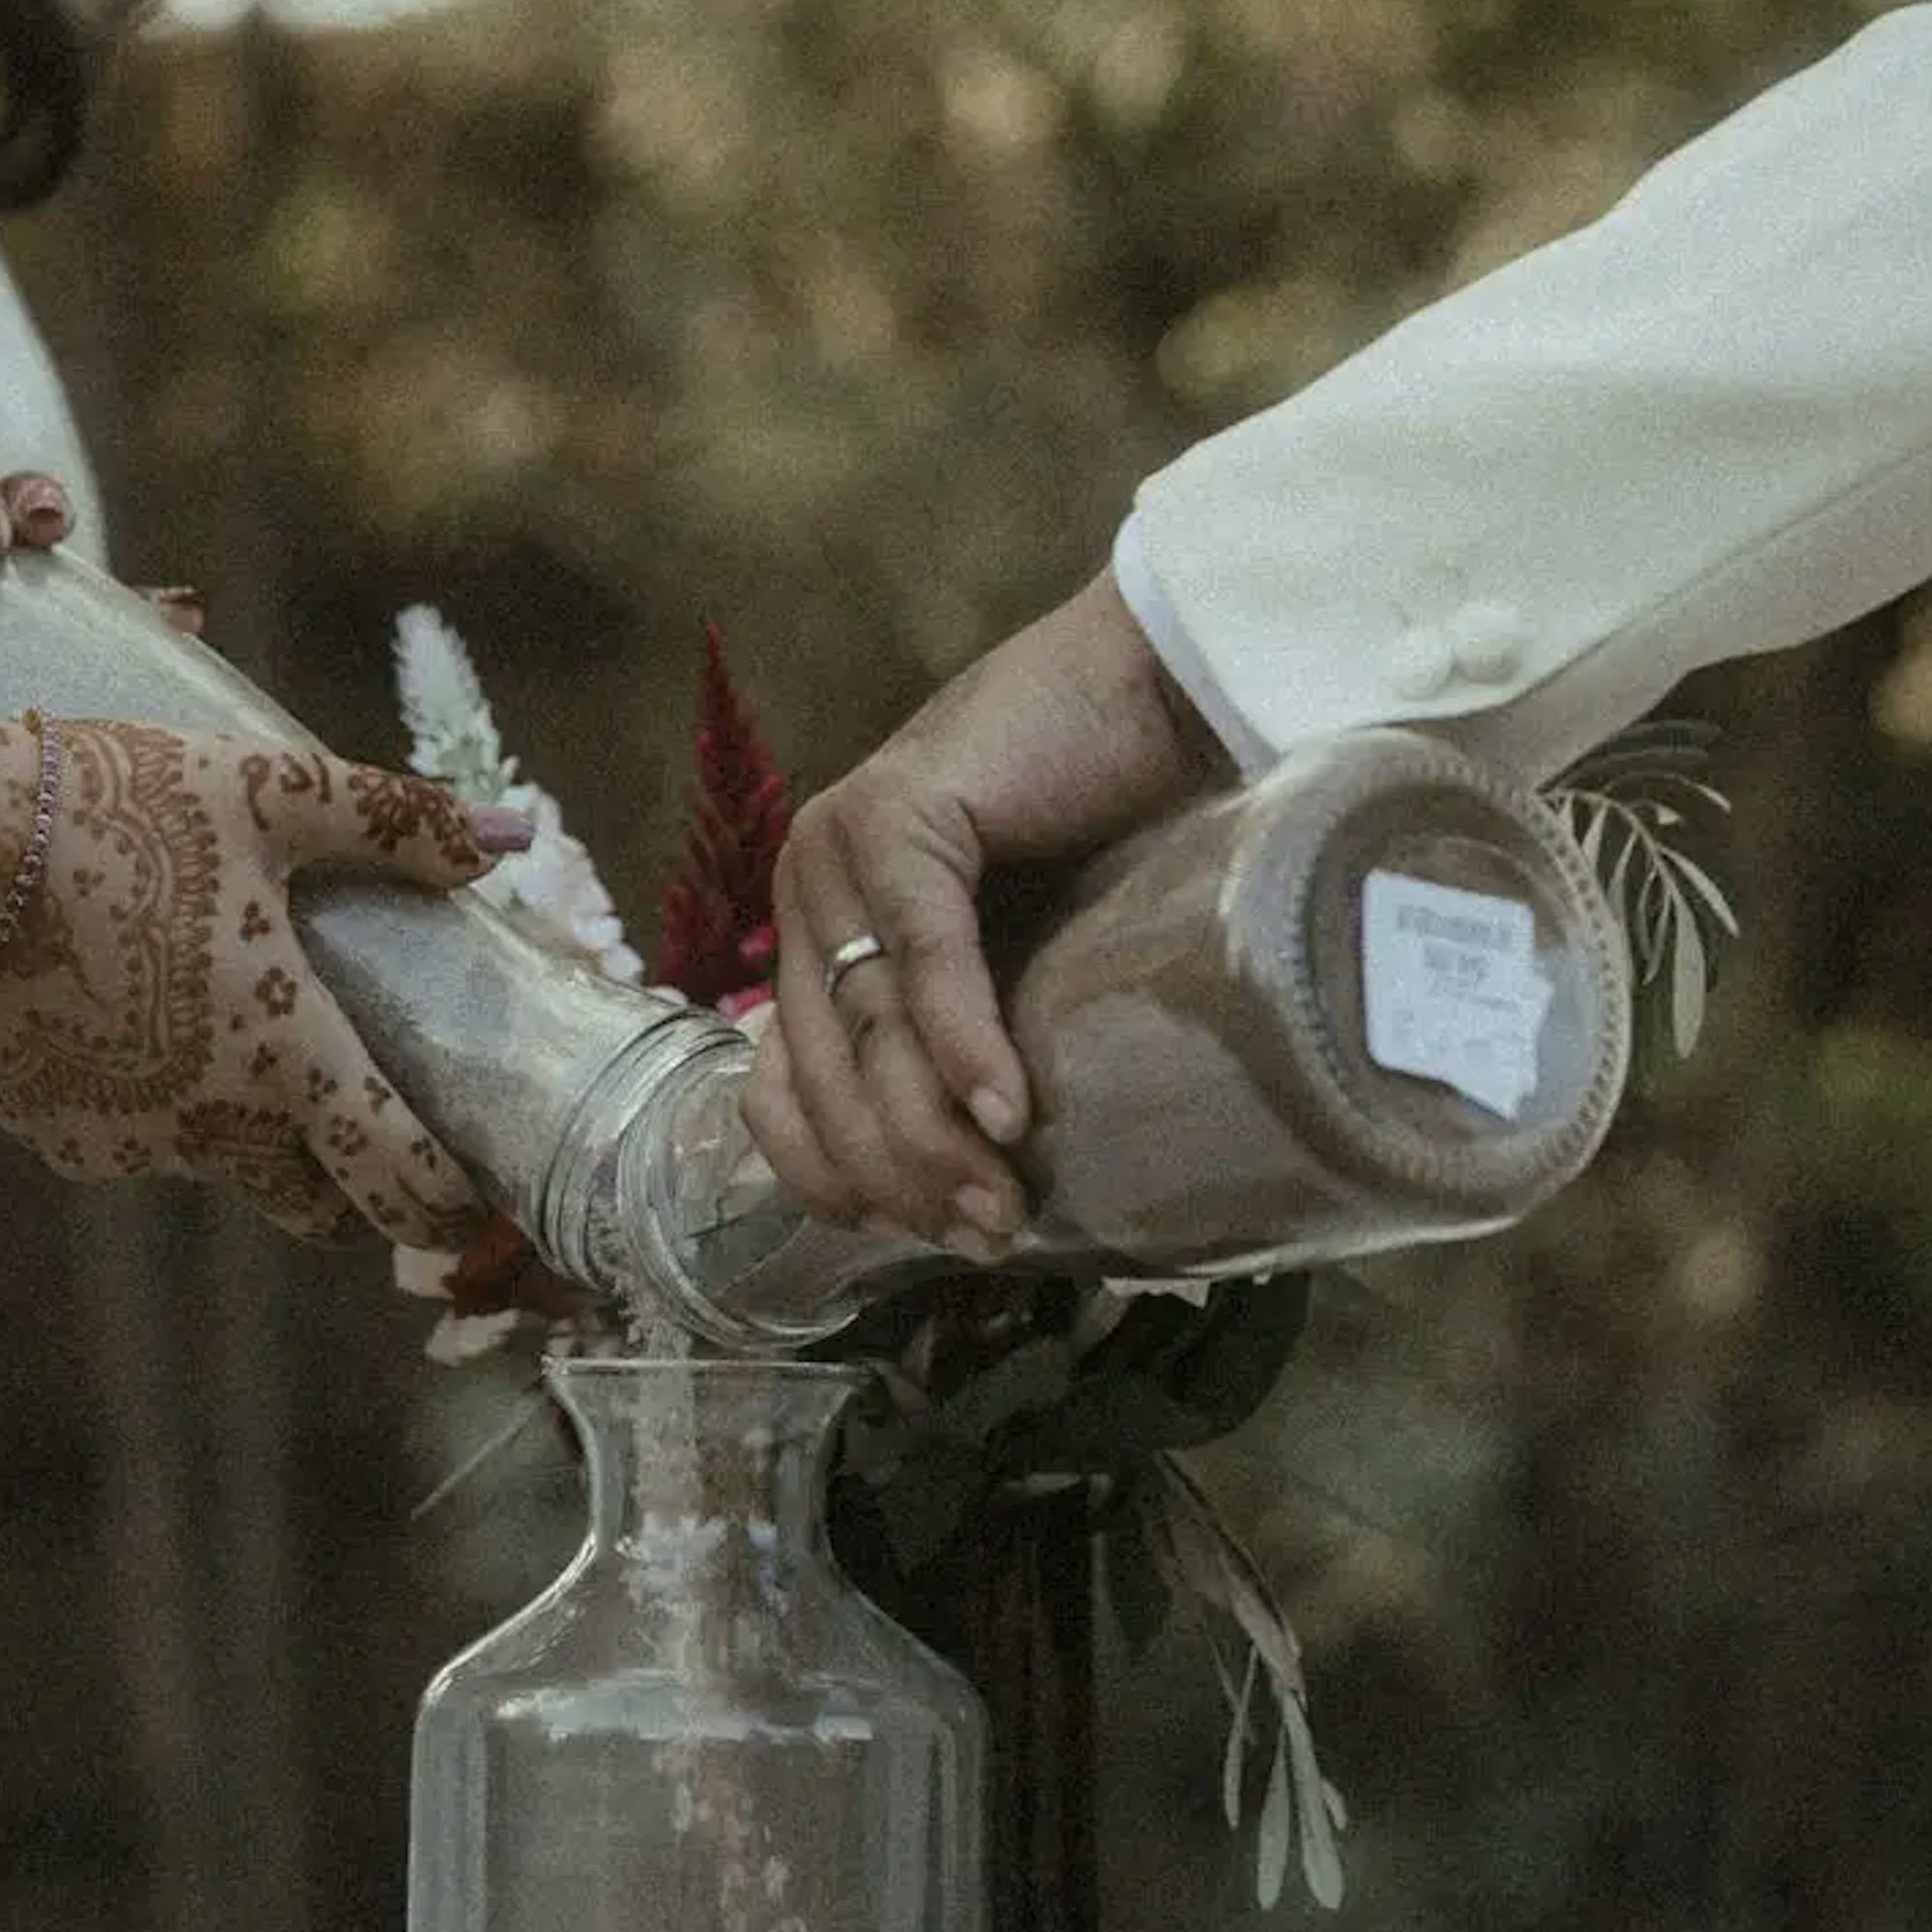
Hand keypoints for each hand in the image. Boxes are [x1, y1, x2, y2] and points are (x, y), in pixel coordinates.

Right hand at [0, 721, 501, 1254]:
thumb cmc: (115, 810)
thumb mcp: (269, 790)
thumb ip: (393, 821)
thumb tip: (507, 837)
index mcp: (283, 1054)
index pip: (395, 1177)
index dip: (446, 1202)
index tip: (472, 1200)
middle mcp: (208, 1126)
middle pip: (310, 1206)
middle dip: (349, 1189)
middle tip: (365, 1129)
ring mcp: (122, 1143)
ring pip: (214, 1166)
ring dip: (240, 1127)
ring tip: (225, 1028)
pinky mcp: (49, 1135)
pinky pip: (129, 1141)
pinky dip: (150, 1104)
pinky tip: (129, 1019)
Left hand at [740, 567, 1226, 1249]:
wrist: (1153, 692)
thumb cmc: (1104, 832)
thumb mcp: (1012, 962)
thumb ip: (957, 1043)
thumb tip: (961, 1199)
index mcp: (814, 929)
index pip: (778, 1084)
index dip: (834, 1173)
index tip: (913, 1238)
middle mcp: (805, 886)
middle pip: (828, 1070)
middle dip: (902, 1173)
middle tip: (986, 1239)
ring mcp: (837, 844)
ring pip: (870, 1027)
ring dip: (935, 1133)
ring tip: (1004, 1204)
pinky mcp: (896, 812)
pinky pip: (922, 958)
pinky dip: (963, 1044)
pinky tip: (1009, 1110)